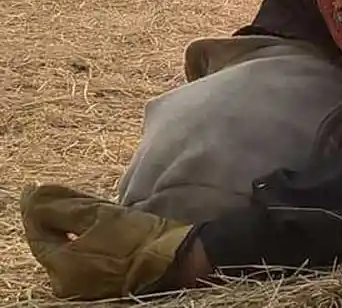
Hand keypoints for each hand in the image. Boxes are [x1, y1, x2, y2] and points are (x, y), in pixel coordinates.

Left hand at [19, 184, 193, 299]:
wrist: (177, 259)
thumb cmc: (140, 237)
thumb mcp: (99, 214)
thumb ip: (61, 206)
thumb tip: (32, 194)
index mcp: (63, 266)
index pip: (37, 233)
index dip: (36, 208)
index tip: (38, 187)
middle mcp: (67, 282)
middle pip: (51, 242)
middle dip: (55, 217)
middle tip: (66, 194)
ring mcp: (83, 286)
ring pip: (66, 249)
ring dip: (70, 227)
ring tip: (83, 206)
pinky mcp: (99, 284)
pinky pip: (80, 258)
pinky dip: (82, 240)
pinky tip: (93, 226)